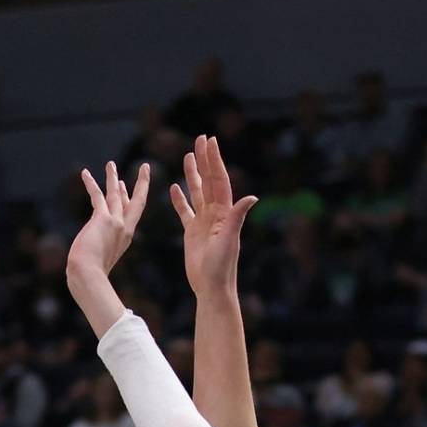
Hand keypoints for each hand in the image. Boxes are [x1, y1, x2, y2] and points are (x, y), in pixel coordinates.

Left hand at [68, 161, 150, 278]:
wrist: (89, 277)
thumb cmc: (91, 275)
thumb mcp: (99, 263)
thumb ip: (98, 257)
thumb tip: (87, 261)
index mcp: (125, 238)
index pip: (132, 214)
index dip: (133, 199)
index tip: (131, 187)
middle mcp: (124, 229)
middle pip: (137, 200)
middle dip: (142, 183)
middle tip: (145, 168)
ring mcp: (115, 223)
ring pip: (116, 194)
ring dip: (113, 177)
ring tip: (111, 164)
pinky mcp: (102, 219)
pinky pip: (97, 195)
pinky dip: (91, 183)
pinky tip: (85, 173)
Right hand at [169, 135, 257, 298]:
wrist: (212, 287)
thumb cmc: (222, 267)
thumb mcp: (230, 240)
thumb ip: (237, 217)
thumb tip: (251, 196)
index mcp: (224, 212)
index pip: (218, 179)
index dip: (214, 160)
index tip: (210, 141)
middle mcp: (215, 214)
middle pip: (208, 180)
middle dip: (205, 159)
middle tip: (200, 138)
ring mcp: (203, 222)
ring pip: (197, 192)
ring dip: (192, 174)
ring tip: (188, 156)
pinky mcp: (192, 232)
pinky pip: (185, 211)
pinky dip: (179, 199)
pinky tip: (174, 188)